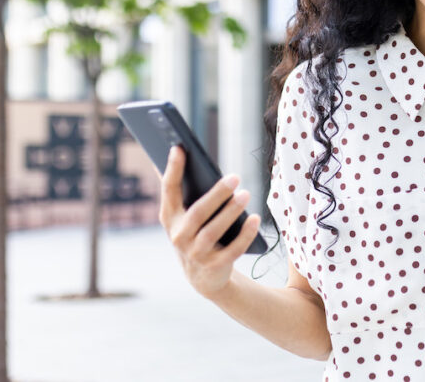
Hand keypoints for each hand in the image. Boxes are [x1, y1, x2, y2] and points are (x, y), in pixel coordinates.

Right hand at [157, 145, 261, 298]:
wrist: (203, 276)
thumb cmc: (197, 233)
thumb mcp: (185, 215)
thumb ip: (184, 190)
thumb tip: (179, 151)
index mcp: (169, 218)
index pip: (169, 190)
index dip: (173, 170)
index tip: (179, 148)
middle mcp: (178, 237)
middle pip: (198, 213)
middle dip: (217, 194)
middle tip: (235, 176)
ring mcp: (195, 254)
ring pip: (213, 231)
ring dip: (231, 212)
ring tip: (245, 194)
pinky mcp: (215, 266)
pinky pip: (232, 249)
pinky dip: (245, 234)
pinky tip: (255, 218)